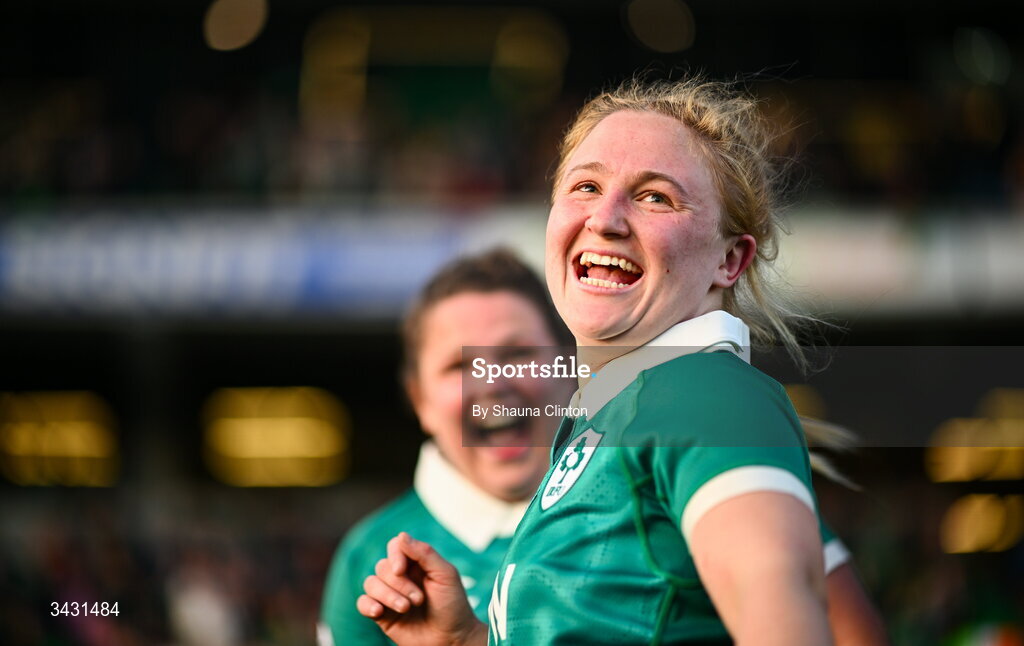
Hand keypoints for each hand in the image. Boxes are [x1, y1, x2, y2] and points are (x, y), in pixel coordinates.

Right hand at [357, 532, 486, 645]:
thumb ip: (424, 553)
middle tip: (419, 599)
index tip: (401, 570)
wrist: (451, 639)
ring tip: (406, 608)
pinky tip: (378, 612)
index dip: (395, 555)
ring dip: (387, 596)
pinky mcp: (382, 614)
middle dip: (399, 584)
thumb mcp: (445, 575)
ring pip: (371, 583)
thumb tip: (401, 536)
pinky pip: (362, 602)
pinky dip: (367, 604)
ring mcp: (390, 595)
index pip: (395, 546)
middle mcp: (401, 577)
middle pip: (382, 566)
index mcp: (417, 563)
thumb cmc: (453, 606)